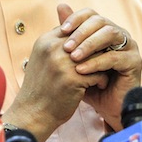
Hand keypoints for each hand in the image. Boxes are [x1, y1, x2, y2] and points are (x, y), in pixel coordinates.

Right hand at [1, 8, 110, 141]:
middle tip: (107, 57)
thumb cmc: (42, 87)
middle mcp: (53, 48)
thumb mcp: (44, 59)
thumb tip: (78, 32)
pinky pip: (98, 72)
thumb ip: (58, 45)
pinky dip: (101, 79)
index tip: (94, 50)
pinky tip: (100, 85)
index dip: (87, 39)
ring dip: (102, 64)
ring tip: (104, 71)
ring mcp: (62, 63)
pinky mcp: (72, 79)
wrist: (33, 113)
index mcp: (46, 41)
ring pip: (96, 54)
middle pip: (87, 39)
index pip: (74, 28)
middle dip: (98, 49)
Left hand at [58, 4, 141, 130]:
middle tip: (65, 47)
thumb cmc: (90, 82)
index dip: (76, 19)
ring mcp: (130, 47)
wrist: (106, 108)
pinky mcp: (135, 62)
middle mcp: (120, 35)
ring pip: (110, 34)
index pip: (91, 14)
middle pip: (101, 21)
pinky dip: (96, 62)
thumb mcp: (75, 58)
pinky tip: (81, 70)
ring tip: (73, 57)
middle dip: (81, 32)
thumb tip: (60, 5)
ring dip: (89, 44)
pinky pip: (115, 57)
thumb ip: (70, 34)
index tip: (61, 30)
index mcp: (105, 30)